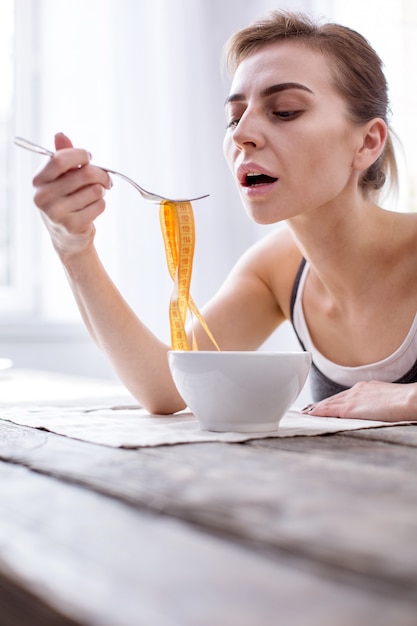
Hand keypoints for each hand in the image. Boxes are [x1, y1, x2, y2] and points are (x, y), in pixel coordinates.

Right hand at [33, 133, 111, 258]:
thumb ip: (63, 156)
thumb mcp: (61, 178)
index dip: (80, 155)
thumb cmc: (66, 200)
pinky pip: (99, 205)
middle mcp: (43, 197)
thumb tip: (60, 135)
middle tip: (106, 179)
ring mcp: (56, 213)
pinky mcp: (73, 226)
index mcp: (38, 181)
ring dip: (101, 191)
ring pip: (95, 190)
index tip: (89, 158)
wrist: (67, 236)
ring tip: (95, 196)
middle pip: (84, 174)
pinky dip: (101, 204)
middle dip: (101, 174)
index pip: (60, 159)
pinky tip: (92, 209)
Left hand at [302, 380, 416, 421]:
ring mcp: (353, 398)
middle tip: (308, 409)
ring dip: (316, 408)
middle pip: (334, 399)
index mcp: (366, 388)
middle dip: (321, 404)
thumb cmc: (405, 403)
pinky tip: (310, 415)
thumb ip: (377, 404)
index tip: (323, 405)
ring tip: (306, 413)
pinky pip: (329, 409)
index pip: (344, 396)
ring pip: (329, 403)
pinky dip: (318, 412)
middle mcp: (357, 390)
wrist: (410, 399)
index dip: (333, 401)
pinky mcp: (351, 408)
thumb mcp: (388, 400)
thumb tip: (375, 410)